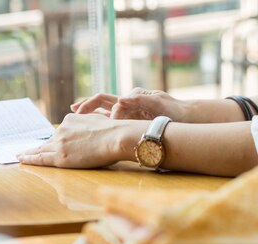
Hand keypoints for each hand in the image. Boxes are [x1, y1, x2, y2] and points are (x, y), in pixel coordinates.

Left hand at [17, 113, 145, 167]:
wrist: (116, 137)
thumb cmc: (115, 132)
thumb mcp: (99, 121)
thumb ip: (91, 125)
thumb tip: (93, 132)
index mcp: (71, 120)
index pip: (60, 133)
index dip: (53, 140)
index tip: (46, 141)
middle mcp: (62, 130)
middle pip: (48, 141)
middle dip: (37, 146)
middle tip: (23, 150)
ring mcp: (60, 143)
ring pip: (40, 149)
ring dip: (28, 152)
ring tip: (19, 155)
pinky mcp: (60, 157)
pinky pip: (40, 159)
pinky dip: (29, 158)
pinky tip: (21, 159)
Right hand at [71, 88, 189, 121]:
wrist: (184, 118)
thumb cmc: (172, 110)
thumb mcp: (158, 104)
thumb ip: (139, 100)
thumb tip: (121, 99)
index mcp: (132, 97)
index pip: (111, 102)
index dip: (103, 111)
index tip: (101, 121)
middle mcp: (127, 103)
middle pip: (101, 101)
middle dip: (87, 105)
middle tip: (73, 110)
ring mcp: (127, 113)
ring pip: (102, 111)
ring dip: (89, 113)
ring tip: (75, 117)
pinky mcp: (128, 122)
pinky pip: (109, 121)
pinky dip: (97, 123)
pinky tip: (88, 131)